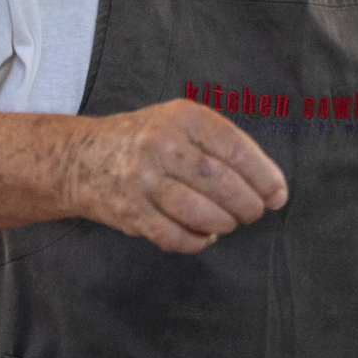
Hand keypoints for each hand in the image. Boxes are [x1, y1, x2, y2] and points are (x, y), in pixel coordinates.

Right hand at [66, 100, 288, 253]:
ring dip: (223, 224)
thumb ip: (223, 146)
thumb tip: (272, 188)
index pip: (237, 149)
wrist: (81, 157)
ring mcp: (142, 178)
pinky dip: (197, 241)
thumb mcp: (179, 122)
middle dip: (247, 205)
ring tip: (228, 222)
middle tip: (252, 212)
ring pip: (200, 212)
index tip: (277, 195)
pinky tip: (203, 235)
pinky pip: (175, 236)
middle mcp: (161, 143)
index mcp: (182, 116)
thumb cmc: (144, 140)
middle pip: (221, 182)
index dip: (265, 177)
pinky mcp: (129, 210)